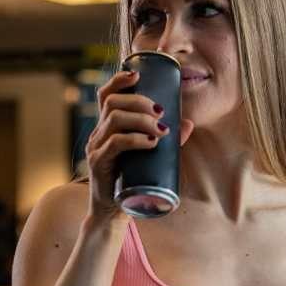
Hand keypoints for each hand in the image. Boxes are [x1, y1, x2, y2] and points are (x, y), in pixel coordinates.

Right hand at [83, 70, 194, 222]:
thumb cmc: (132, 180)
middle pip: (112, 103)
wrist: (114, 210)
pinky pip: (115, 144)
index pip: (106, 95)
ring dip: (141, 119)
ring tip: (161, 129)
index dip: (119, 80)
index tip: (138, 75)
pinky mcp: (99, 164)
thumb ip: (166, 138)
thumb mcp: (149, 155)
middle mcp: (98, 133)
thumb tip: (189, 123)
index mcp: (107, 127)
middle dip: (139, 101)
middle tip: (161, 111)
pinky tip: (151, 142)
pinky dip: (135, 139)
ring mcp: (96, 148)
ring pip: (114, 120)